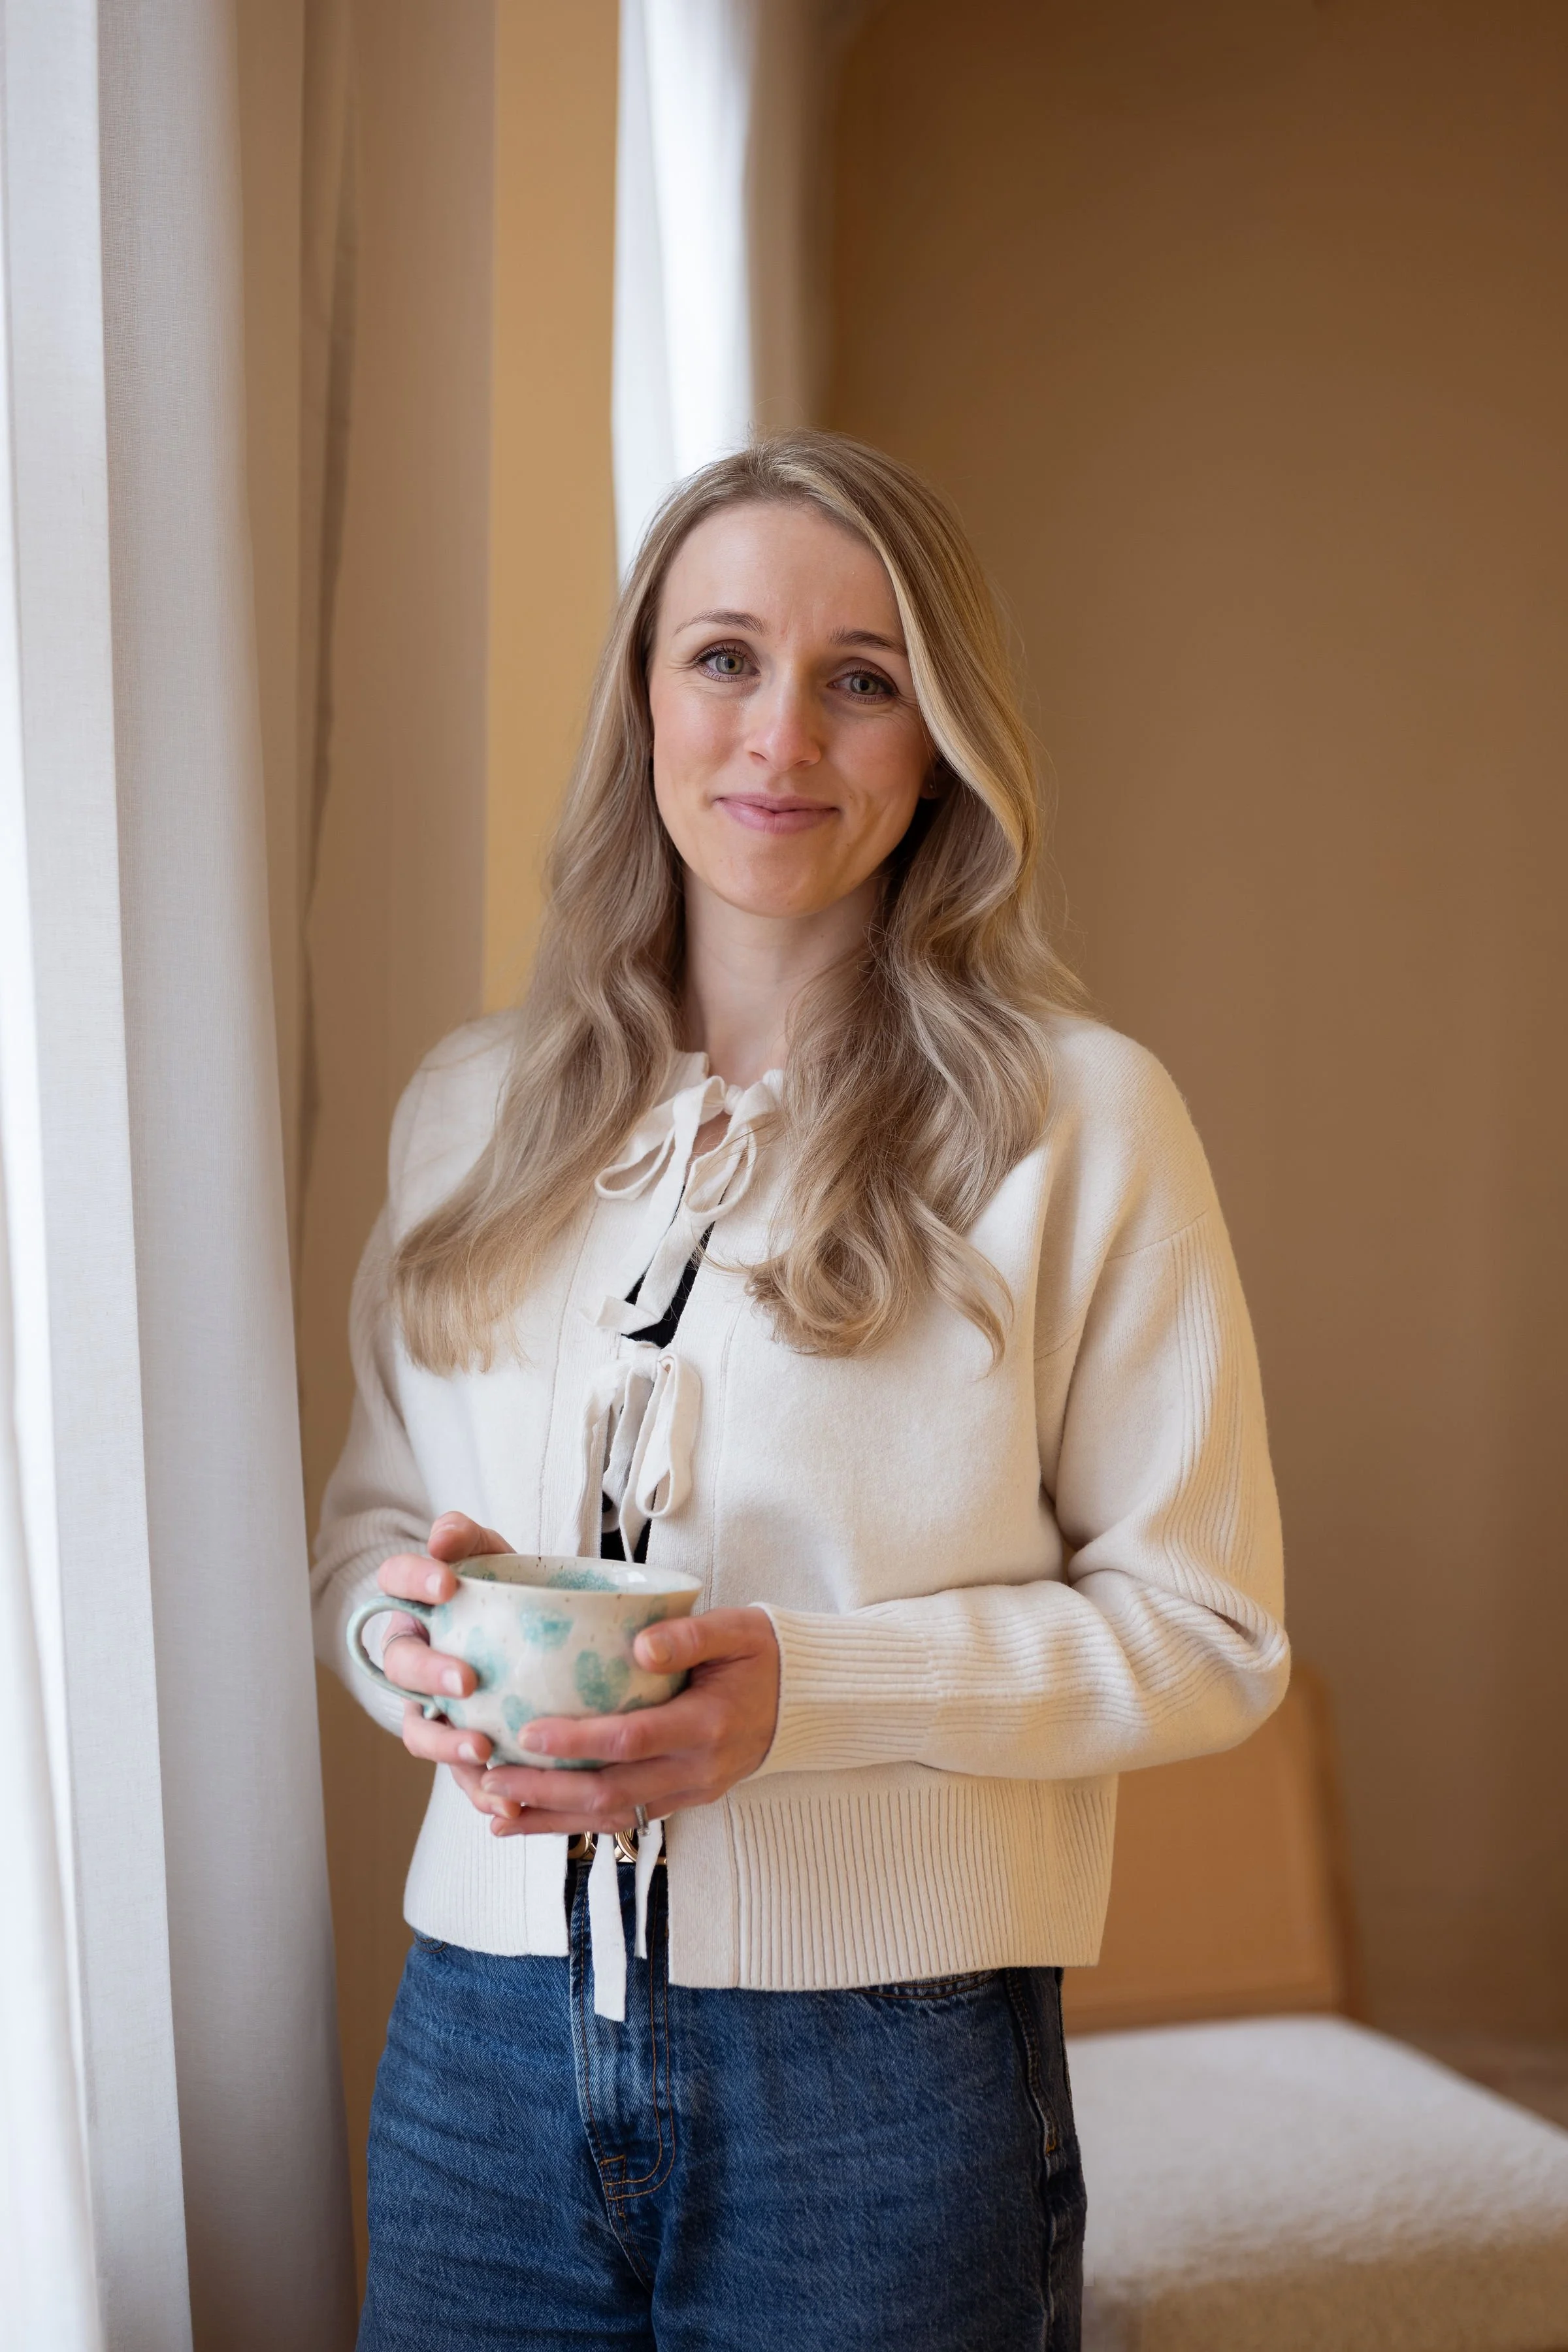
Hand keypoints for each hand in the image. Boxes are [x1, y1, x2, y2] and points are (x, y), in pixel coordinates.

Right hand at [378, 1514, 515, 1817]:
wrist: (525, 1642)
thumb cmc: (502, 1592)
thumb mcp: (492, 1555)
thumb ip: (469, 1538)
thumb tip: (444, 1536)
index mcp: (415, 1603)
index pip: (394, 1581)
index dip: (412, 1581)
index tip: (447, 1583)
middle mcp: (414, 1657)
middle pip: (401, 1665)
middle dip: (429, 1672)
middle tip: (466, 1678)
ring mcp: (432, 1706)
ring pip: (421, 1731)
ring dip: (446, 1744)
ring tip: (481, 1749)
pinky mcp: (458, 1747)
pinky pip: (461, 1777)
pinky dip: (482, 1793)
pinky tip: (509, 1806)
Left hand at [483, 1607, 780, 1839]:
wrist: (805, 1701)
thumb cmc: (764, 1655)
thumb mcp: (738, 1629)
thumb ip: (690, 1635)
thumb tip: (640, 1646)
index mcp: (707, 1724)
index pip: (633, 1739)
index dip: (578, 1741)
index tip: (528, 1732)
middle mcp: (696, 1770)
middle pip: (611, 1791)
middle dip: (546, 1790)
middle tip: (491, 1777)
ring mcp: (689, 1792)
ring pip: (611, 1816)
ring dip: (552, 1819)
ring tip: (497, 1814)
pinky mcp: (682, 1799)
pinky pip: (623, 1818)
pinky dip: (576, 1822)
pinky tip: (536, 1818)